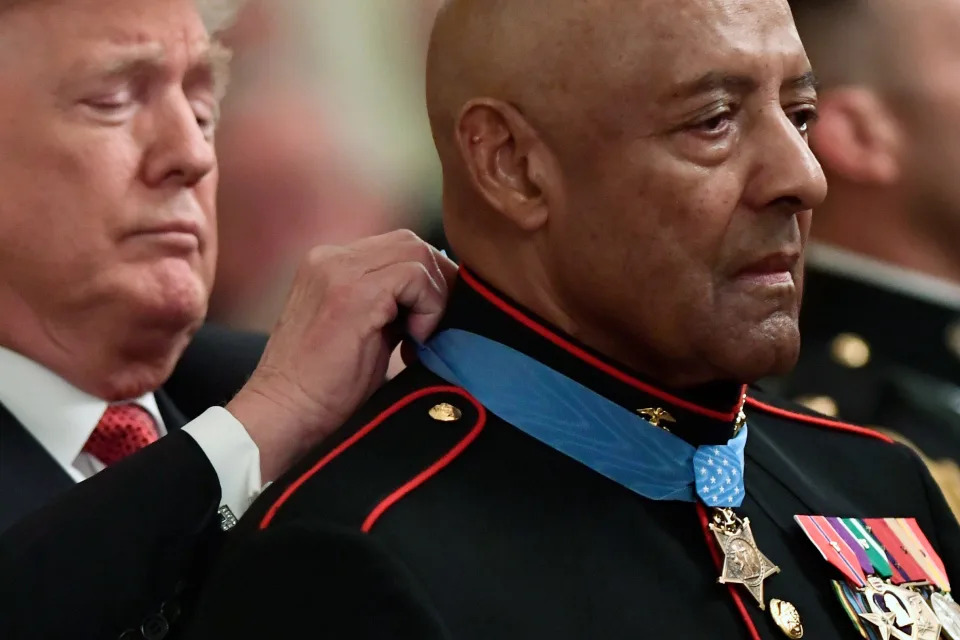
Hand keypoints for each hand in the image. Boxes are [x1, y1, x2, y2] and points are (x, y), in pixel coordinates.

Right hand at [227, 230, 456, 481]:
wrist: (284, 411)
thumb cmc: (323, 385)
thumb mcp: (362, 329)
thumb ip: (390, 305)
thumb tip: (436, 297)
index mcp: (329, 264)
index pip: (396, 247)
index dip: (427, 279)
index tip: (432, 319)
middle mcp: (330, 258)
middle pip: (410, 242)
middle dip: (437, 281)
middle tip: (438, 325)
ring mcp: (339, 270)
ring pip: (416, 253)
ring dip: (433, 296)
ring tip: (420, 336)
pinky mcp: (353, 292)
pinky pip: (414, 276)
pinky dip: (428, 306)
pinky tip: (414, 339)